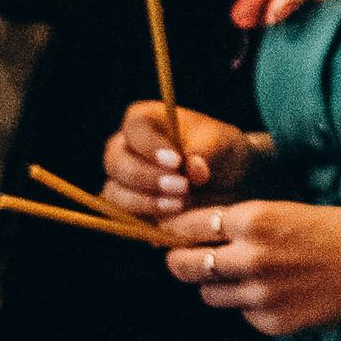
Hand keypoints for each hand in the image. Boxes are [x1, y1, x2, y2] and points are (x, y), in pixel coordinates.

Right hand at [104, 99, 258, 218]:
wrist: (226, 180)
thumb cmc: (219, 149)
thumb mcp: (222, 142)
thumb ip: (207, 151)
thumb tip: (194, 170)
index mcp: (145, 120)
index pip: (135, 128)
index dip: (151, 146)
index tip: (177, 161)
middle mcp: (125, 149)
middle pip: (116, 162)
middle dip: (146, 177)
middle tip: (181, 186)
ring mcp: (122, 181)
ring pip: (114, 193)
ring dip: (144, 202)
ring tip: (179, 204)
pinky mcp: (127, 209)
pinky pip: (123, 217)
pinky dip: (146, 220)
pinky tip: (172, 219)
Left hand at [163, 198, 340, 336]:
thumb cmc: (335, 230)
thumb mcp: (286, 210)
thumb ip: (243, 223)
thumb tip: (200, 231)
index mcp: (254, 220)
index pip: (190, 225)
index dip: (176, 228)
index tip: (171, 231)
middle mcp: (250, 258)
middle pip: (185, 265)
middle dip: (178, 261)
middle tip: (180, 259)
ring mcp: (259, 294)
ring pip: (209, 294)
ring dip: (214, 285)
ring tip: (236, 276)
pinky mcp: (271, 322)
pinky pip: (242, 313)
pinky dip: (248, 304)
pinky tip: (274, 292)